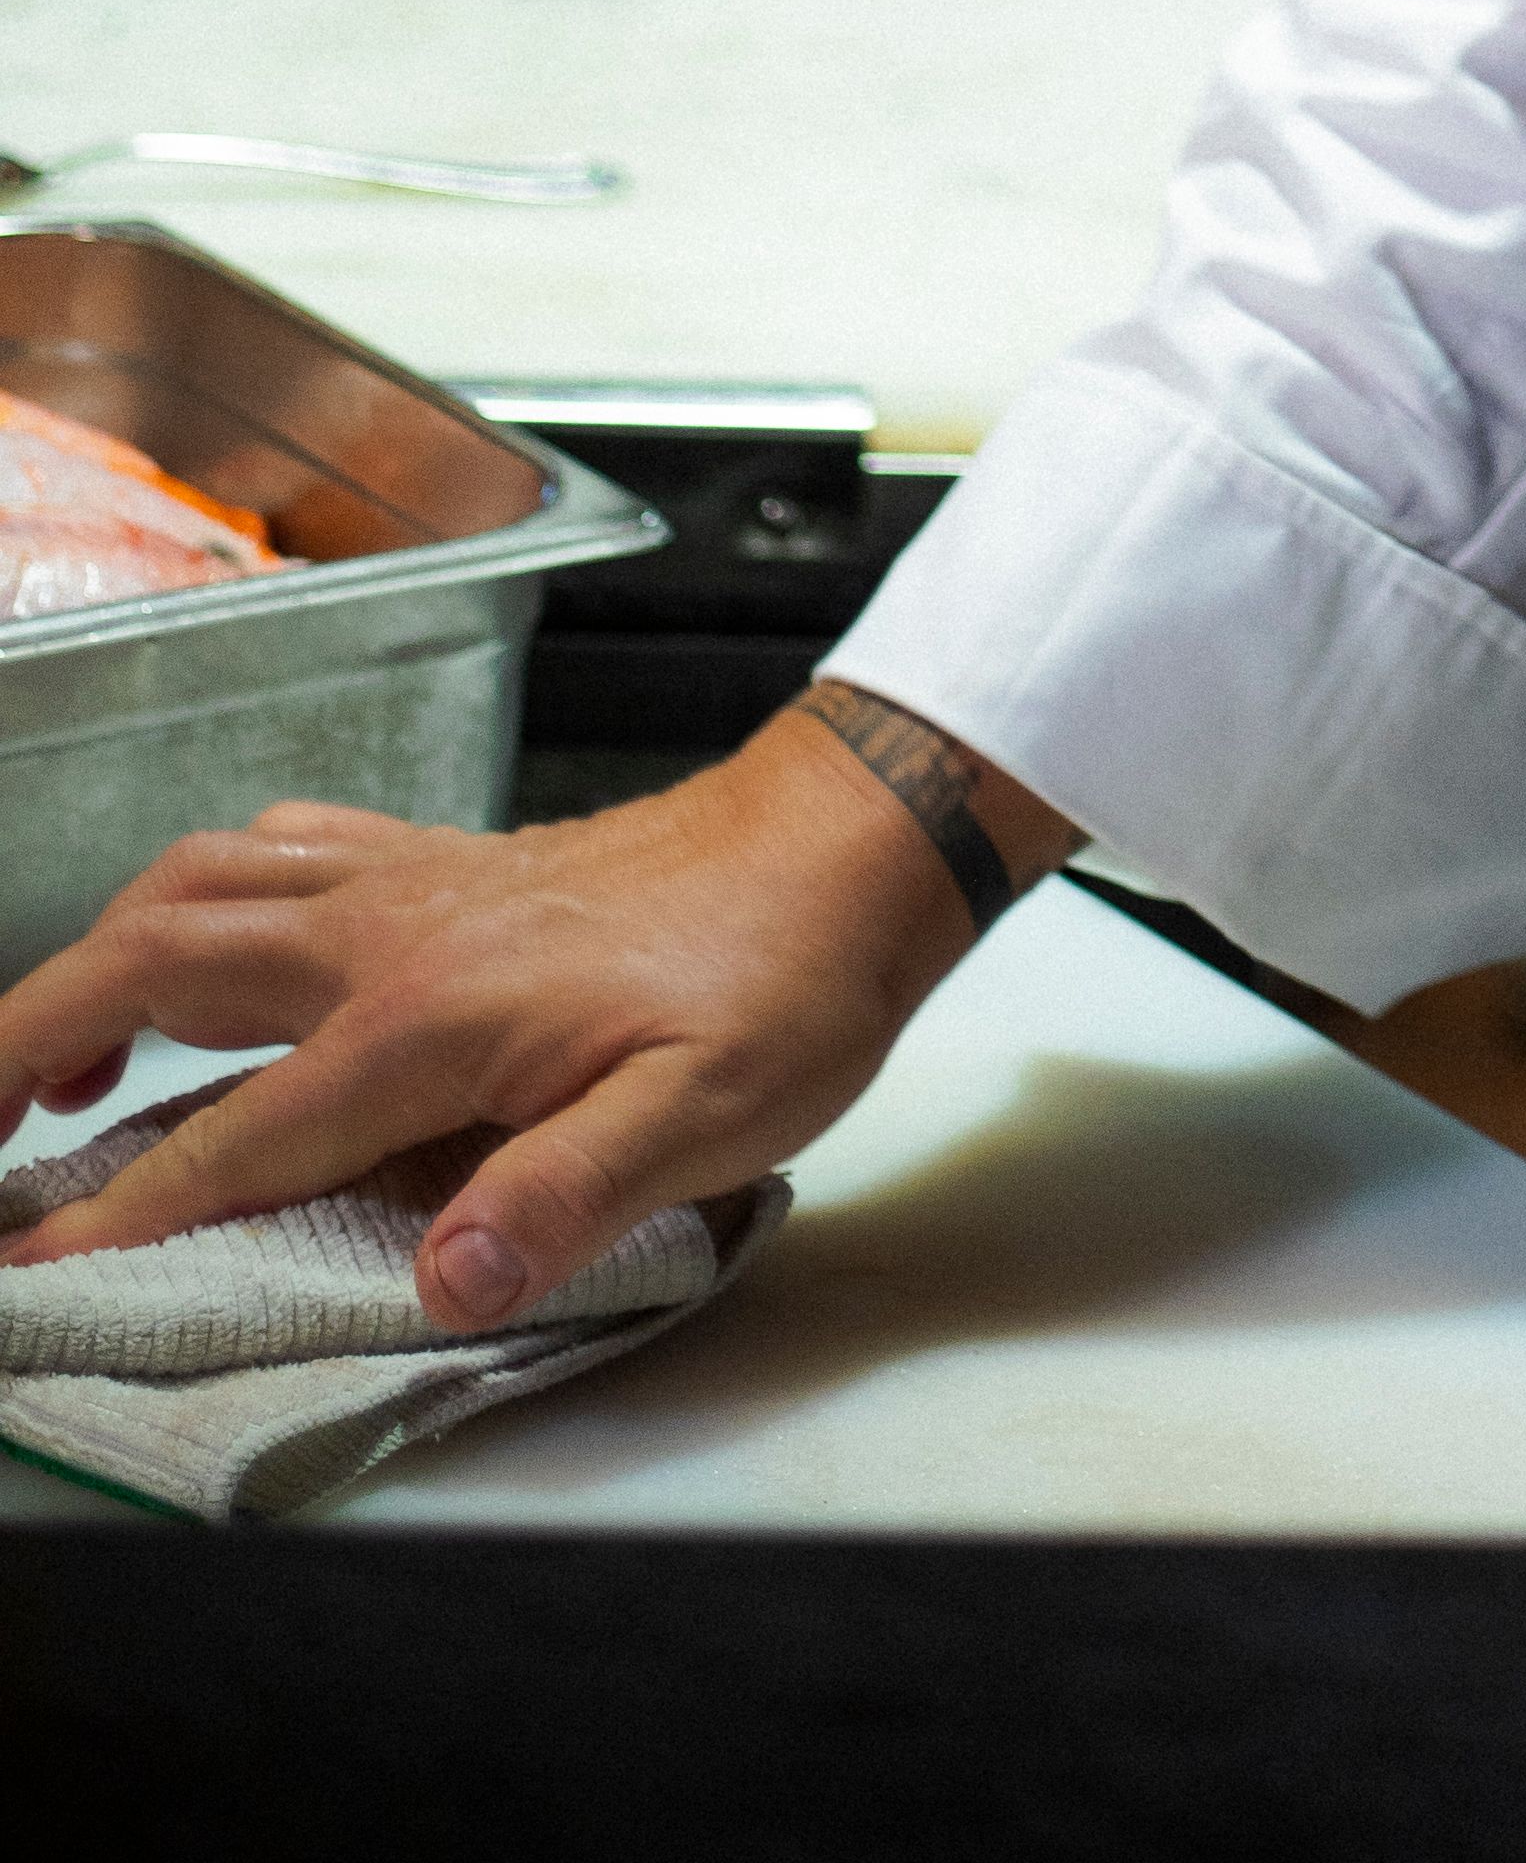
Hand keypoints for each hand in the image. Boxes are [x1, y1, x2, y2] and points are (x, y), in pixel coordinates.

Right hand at [0, 698, 1067, 1334]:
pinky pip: (273, 846)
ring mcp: (407, 880)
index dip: (122, 1217)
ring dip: (90, 960)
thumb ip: (565, 1199)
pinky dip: (193, 892)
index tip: (34, 1275)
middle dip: (23, 1041)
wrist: (846, 842)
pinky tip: (188, 938)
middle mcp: (390, 931)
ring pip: (195, 884)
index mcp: (431, 1018)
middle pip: (152, 961)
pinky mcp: (437, 858)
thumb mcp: (705, 1117)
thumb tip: (442, 1282)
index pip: (233, 1135)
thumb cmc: (782, 979)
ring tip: (36, 1067)